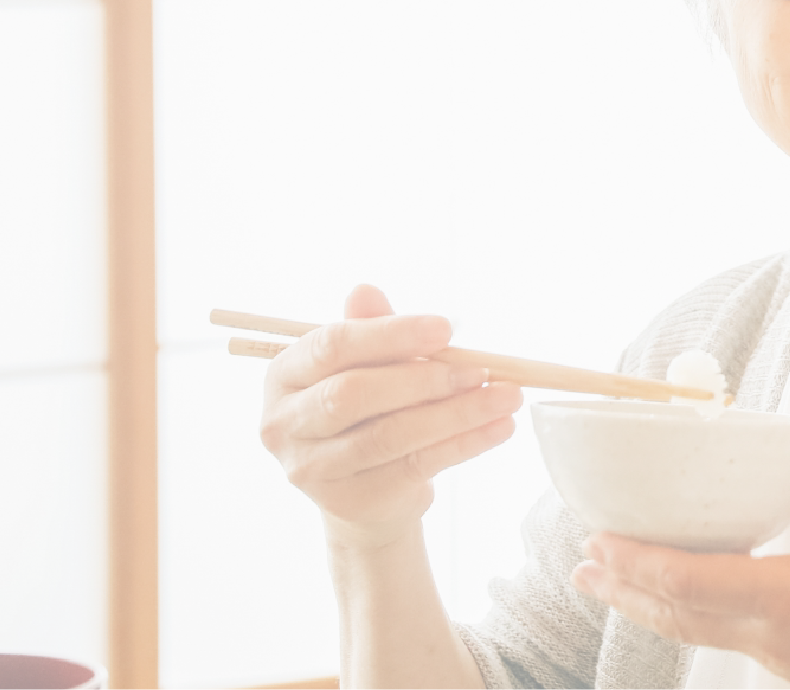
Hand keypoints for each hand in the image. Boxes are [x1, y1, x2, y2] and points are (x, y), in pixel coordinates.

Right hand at [258, 284, 522, 551]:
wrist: (369, 491)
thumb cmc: (370, 410)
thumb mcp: (370, 365)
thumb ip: (372, 331)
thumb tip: (365, 290)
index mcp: (284, 375)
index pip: (333, 346)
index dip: (391, 334)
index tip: (447, 329)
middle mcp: (284, 422)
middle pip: (353, 395)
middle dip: (424, 379)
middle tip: (481, 371)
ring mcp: (311, 468)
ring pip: (389, 436)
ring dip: (456, 414)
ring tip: (505, 398)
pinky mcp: (349, 500)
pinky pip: (415, 466)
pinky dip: (465, 445)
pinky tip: (499, 428)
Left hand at [569, 390, 789, 689]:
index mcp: (786, 600)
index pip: (686, 582)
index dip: (633, 562)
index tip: (596, 539)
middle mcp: (771, 637)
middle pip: (674, 615)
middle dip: (623, 589)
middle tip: (582, 565)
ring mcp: (783, 657)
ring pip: (697, 632)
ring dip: (651, 605)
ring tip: (618, 584)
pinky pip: (727, 637)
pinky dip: (693, 613)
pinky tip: (703, 594)